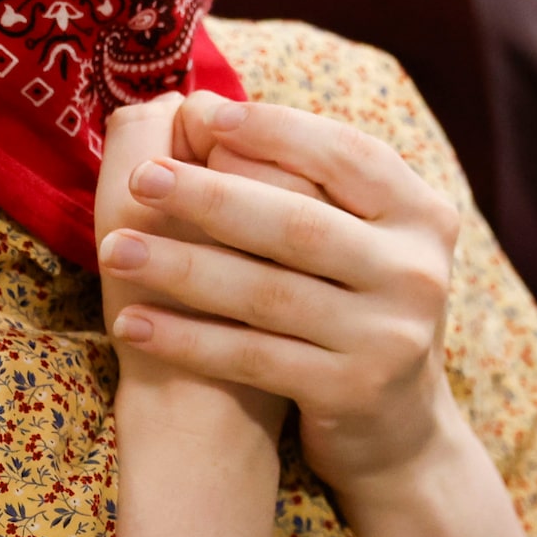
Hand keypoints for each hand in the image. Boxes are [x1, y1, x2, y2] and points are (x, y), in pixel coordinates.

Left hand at [100, 90, 468, 493]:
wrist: (398, 427)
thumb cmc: (353, 307)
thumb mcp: (359, 240)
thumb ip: (308, 183)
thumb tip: (206, 109)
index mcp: (422, 214)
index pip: (347, 155)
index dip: (276, 131)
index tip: (203, 114)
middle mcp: (416, 270)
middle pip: (300, 224)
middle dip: (212, 196)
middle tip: (142, 179)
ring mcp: (390, 334)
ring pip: (268, 292)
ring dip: (183, 267)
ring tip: (114, 248)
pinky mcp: (354, 390)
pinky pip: (253, 357)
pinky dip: (188, 339)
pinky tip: (133, 323)